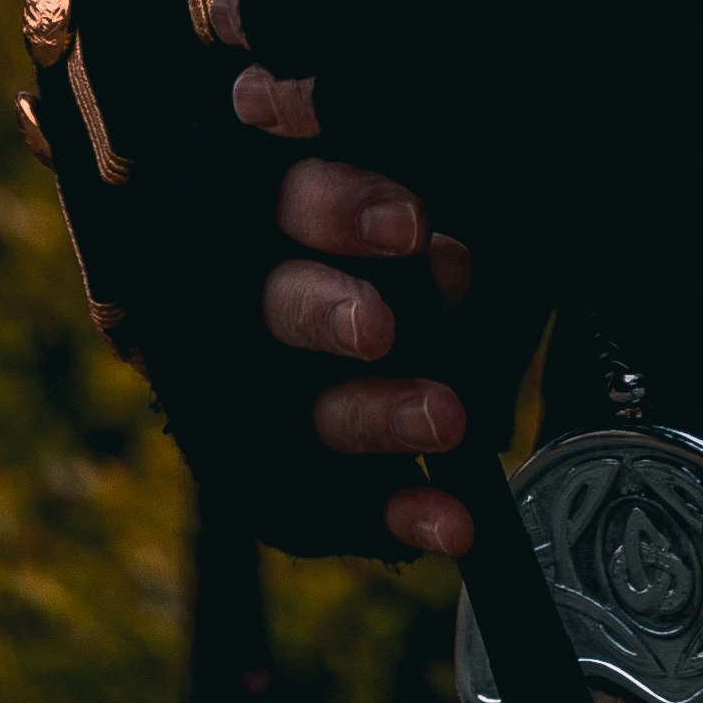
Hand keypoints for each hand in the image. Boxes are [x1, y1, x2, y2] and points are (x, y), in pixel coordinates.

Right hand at [233, 55, 475, 554]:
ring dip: (380, 417)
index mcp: (265, 213)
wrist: (299, 302)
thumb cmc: (354, 221)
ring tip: (446, 423)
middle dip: (334, 315)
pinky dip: (396, 513)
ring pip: (313, 410)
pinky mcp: (292, 467)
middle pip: (283, 307)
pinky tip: (446, 524)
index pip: (290, 201)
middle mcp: (256, 304)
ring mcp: (270, 395)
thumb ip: (383, 206)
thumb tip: (446, 264)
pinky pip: (334, 502)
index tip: (410, 225)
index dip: (341, 210)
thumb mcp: (363, 178)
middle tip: (383, 328)